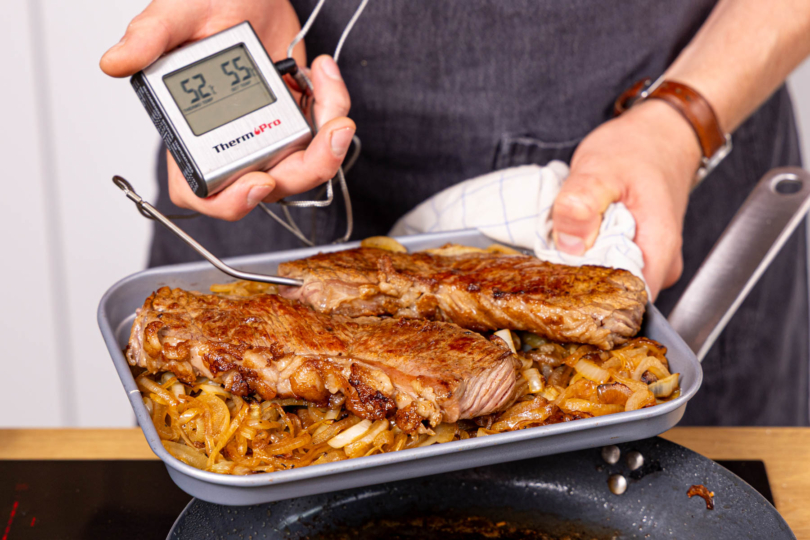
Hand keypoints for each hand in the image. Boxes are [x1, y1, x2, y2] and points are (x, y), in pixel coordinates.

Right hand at [100, 0, 354, 220]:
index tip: (257, 182)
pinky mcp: (300, 120)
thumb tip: (115, 62)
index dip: (229, 202)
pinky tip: (322, 70)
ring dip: (330, 143)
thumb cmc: (209, 5)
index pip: (204, 192)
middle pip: (271, 187)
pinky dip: (333, 106)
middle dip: (308, 168)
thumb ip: (149, 37)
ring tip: (335, 101)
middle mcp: (234, 143)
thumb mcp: (177, 14)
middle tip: (331, 132)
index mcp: (195, 133)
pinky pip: (324, 134)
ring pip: (306, 168)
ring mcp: (270, 135)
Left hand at [550, 100, 702, 298]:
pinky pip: (605, 264)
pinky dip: (584, 255)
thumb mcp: (600, 168)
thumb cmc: (636, 148)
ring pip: (607, 280)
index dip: (589, 304)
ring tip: (558, 246)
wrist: (658, 133)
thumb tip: (570, 244)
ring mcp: (648, 260)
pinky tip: (570, 239)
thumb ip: (582, 203)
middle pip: (613, 295)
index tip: (558, 289)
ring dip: (579, 267)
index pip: (627, 305)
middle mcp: (659, 264)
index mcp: (658, 251)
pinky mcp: (634, 252)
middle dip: (578, 285)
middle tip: (548, 263)